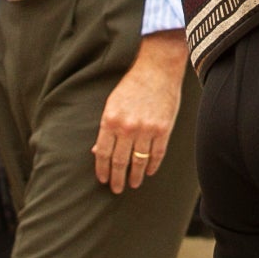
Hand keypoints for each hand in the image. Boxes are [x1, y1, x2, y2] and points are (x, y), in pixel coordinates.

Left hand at [93, 32, 186, 193]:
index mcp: (110, 120)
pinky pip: (157, 155)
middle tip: (116, 189)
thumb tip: (96, 151)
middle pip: (119, 162)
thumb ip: (106, 128)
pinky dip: (152, 166)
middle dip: (117, 179)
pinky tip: (148, 172)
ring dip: (135, 176)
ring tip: (133, 184)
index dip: (102, 170)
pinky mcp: (163, 129)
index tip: (103, 180)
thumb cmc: (132, 85)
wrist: (157, 68)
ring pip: (138, 162)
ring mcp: (146, 130)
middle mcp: (127, 128)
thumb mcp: (112, 104)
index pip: (103, 153)